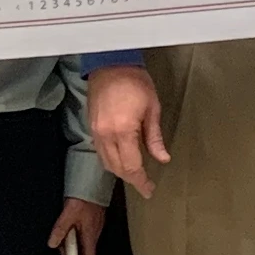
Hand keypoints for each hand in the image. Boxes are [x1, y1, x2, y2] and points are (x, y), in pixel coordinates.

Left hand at [47, 194, 105, 254]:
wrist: (94, 181)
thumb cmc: (82, 197)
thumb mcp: (68, 213)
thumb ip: (60, 229)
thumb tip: (52, 244)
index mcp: (90, 235)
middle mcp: (95, 233)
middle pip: (86, 254)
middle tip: (60, 250)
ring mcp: (95, 227)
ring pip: (84, 243)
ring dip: (73, 245)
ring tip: (60, 237)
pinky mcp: (94, 221)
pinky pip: (85, 234)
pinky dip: (75, 237)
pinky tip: (68, 229)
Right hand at [87, 66, 168, 198]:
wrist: (109, 64)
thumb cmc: (134, 82)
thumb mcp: (152, 108)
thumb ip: (154, 137)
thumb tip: (163, 158)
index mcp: (123, 131)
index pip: (132, 166)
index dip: (141, 181)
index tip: (150, 189)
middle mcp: (106, 135)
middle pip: (118, 168)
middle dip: (132, 179)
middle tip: (145, 185)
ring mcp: (96, 132)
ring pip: (107, 162)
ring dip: (121, 172)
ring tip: (135, 174)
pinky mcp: (92, 127)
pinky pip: (100, 152)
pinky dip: (111, 160)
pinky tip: (121, 159)